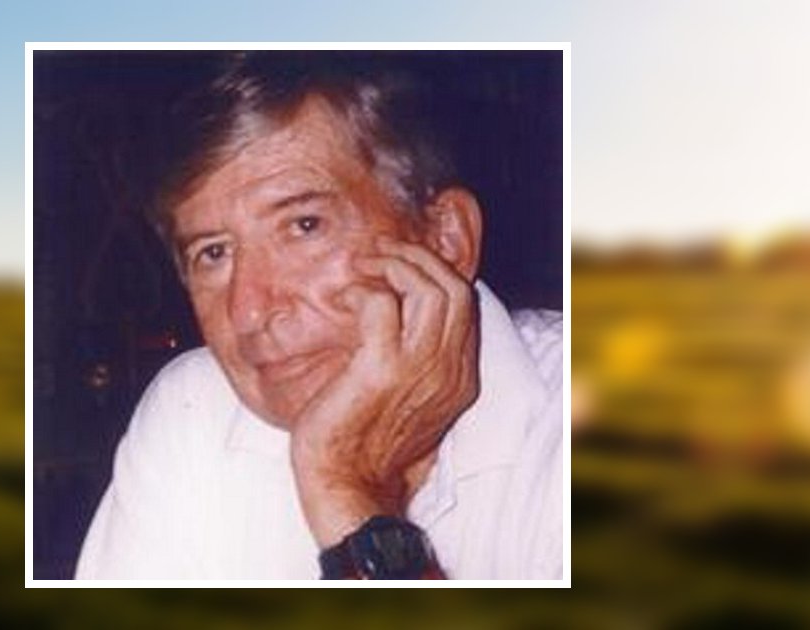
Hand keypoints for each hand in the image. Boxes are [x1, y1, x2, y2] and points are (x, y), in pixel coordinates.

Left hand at [289, 235, 479, 546]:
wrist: (349, 488)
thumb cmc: (367, 444)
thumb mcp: (410, 402)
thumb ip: (416, 363)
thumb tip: (393, 315)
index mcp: (460, 378)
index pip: (466, 304)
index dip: (435, 273)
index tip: (401, 264)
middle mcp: (449, 371)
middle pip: (455, 287)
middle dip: (419, 258)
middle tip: (382, 252)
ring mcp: (419, 369)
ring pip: (430, 288)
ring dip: (394, 264)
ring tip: (365, 264)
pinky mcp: (380, 369)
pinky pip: (380, 304)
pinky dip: (361, 290)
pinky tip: (343, 298)